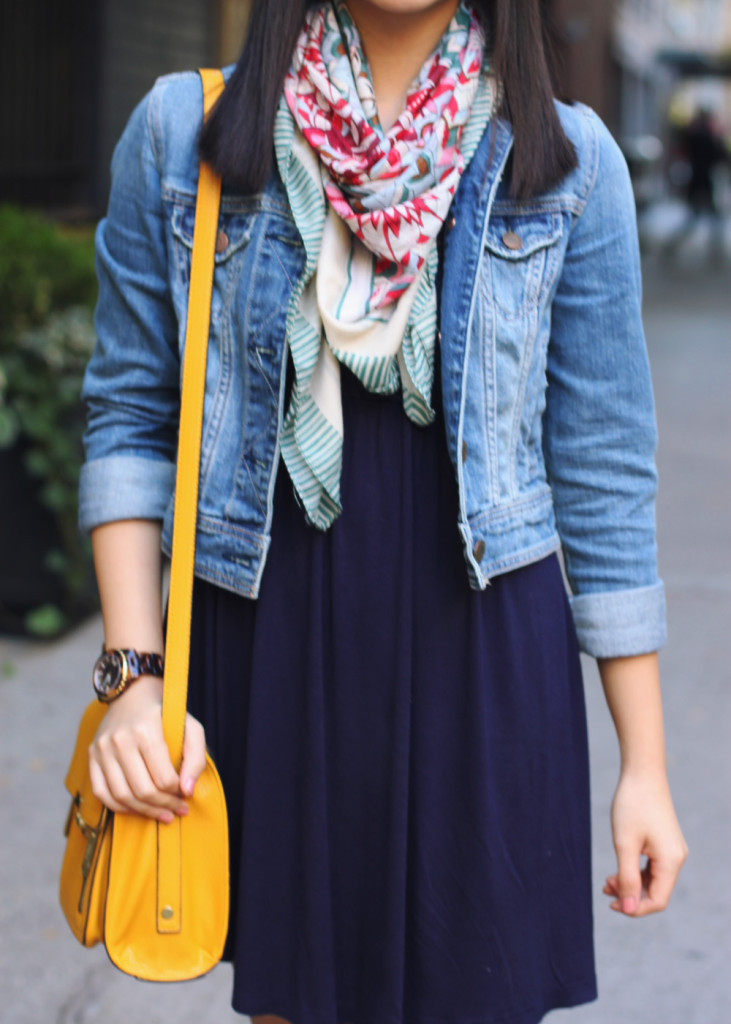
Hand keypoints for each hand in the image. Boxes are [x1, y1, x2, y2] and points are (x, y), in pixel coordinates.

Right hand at [88, 675, 207, 822]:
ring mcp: (102, 748)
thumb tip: (187, 791)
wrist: (133, 691)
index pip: (162, 778)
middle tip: (177, 811)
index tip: (186, 797)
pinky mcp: (91, 755)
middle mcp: (120, 740)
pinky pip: (101, 792)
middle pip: (142, 790)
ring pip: (121, 796)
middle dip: (163, 806)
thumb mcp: (191, 726)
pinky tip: (137, 809)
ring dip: (144, 811)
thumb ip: (195, 757)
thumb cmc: (166, 711)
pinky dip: (119, 807)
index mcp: (145, 731)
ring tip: (162, 814)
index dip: (177, 794)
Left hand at [604, 769, 687, 916]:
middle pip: (656, 892)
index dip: (634, 907)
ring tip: (607, 881)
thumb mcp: (624, 844)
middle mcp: (677, 858)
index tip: (611, 903)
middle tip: (605, 888)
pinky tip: (618, 869)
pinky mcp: (665, 842)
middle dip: (631, 895)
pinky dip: (636, 871)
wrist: (642, 773)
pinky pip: (653, 867)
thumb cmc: (632, 805)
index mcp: (671, 861)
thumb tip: (629, 908)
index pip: (657, 901)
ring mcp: (672, 850)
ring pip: (653, 880)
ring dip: (631, 884)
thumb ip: (627, 878)